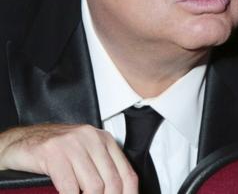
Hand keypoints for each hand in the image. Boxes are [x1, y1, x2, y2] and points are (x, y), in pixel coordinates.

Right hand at [0, 124, 137, 193]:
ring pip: (94, 186)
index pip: (127, 173)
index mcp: (104, 139)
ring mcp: (72, 144)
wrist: (21, 141)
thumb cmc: (54, 150)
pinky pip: (70, 186)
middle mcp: (91, 139)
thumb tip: (118, 191)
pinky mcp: (53, 153)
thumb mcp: (85, 154)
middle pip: (112, 182)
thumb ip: (101, 168)